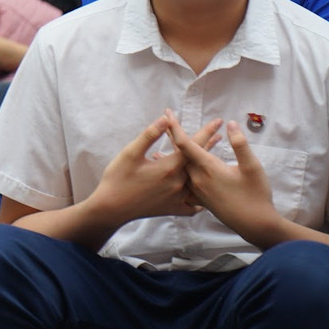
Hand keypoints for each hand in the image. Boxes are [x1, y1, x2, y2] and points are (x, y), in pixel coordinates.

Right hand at [88, 113, 221, 223]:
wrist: (110, 208)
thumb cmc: (118, 178)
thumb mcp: (130, 153)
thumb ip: (150, 135)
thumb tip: (166, 118)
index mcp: (169, 167)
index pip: (193, 146)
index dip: (206, 132)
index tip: (217, 121)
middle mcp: (178, 183)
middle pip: (199, 162)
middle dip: (208, 147)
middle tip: (218, 136)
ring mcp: (177, 198)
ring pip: (198, 182)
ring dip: (204, 169)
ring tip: (211, 160)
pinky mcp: (172, 209)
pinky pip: (193, 206)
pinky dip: (199, 200)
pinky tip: (201, 196)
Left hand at [166, 114, 279, 247]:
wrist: (255, 225)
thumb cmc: (256, 195)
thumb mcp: (252, 167)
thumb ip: (240, 144)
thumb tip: (231, 123)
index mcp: (207, 168)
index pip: (185, 143)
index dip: (175, 127)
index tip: (167, 112)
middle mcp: (197, 179)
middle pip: (180, 153)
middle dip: (173, 135)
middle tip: (166, 120)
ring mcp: (197, 190)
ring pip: (183, 166)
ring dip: (179, 151)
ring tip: (171, 138)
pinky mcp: (200, 199)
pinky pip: (187, 179)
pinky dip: (186, 167)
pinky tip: (184, 164)